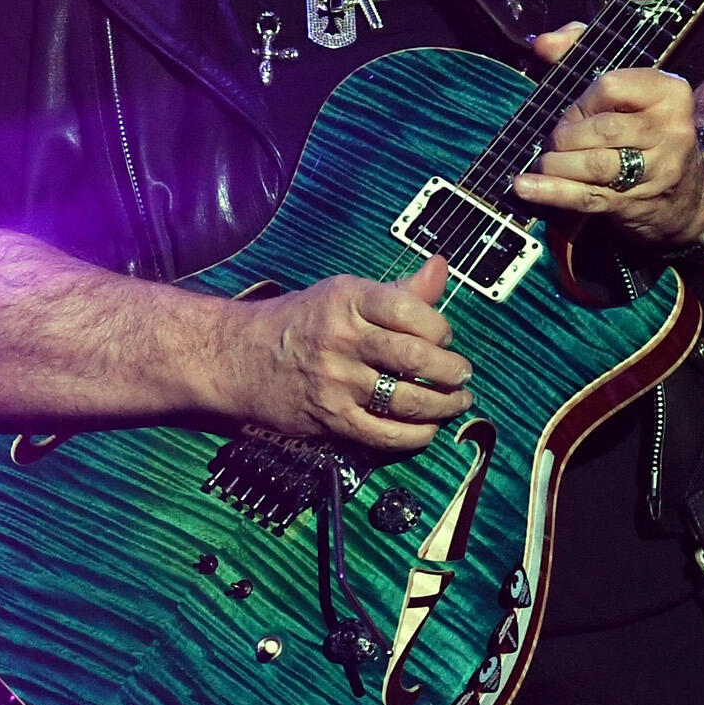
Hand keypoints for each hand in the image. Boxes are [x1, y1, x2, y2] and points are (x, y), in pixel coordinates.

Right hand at [206, 254, 475, 450]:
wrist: (240, 359)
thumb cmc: (302, 323)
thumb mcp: (344, 295)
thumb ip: (399, 291)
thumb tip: (442, 268)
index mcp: (348, 299)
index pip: (412, 311)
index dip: (440, 328)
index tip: (445, 337)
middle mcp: (342, 338)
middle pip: (415, 357)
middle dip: (452, 370)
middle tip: (464, 375)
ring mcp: (335, 382)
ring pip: (406, 400)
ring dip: (443, 405)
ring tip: (456, 402)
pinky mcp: (330, 419)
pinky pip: (385, 435)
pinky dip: (416, 436)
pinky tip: (427, 429)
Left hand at [508, 24, 703, 253]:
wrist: (684, 187)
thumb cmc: (642, 123)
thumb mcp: (625, 82)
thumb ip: (580, 49)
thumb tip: (543, 45)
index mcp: (670, 92)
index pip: (611, 87)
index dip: (583, 100)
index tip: (574, 111)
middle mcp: (672, 130)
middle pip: (603, 129)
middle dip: (567, 135)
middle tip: (555, 141)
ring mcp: (659, 170)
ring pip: (597, 165)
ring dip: (557, 164)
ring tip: (542, 162)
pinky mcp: (640, 202)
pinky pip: (590, 197)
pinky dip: (553, 193)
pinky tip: (527, 188)